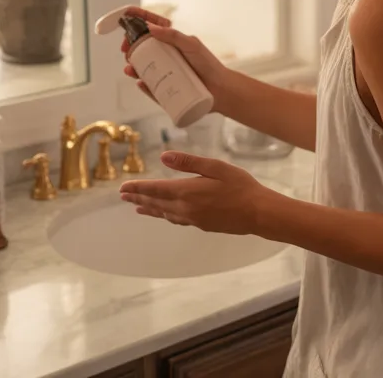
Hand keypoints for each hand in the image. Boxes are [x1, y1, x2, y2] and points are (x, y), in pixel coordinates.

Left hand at [118, 151, 269, 235]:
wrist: (259, 213)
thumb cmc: (240, 186)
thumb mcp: (215, 167)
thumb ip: (188, 162)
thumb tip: (163, 157)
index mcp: (186, 192)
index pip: (154, 189)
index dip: (137, 188)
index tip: (122, 187)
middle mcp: (185, 208)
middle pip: (155, 202)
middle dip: (138, 198)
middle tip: (123, 196)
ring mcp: (193, 218)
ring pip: (164, 213)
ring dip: (149, 208)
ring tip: (136, 206)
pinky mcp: (201, 225)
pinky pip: (176, 219)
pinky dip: (164, 215)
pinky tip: (164, 214)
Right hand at [119, 6, 229, 107]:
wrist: (220, 90)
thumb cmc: (209, 65)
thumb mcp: (191, 45)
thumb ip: (173, 35)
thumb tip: (150, 27)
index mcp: (171, 42)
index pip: (151, 27)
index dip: (137, 21)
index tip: (125, 16)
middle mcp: (165, 56)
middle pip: (141, 48)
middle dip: (130, 47)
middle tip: (126, 49)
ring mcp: (163, 73)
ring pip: (142, 69)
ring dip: (132, 67)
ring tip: (130, 69)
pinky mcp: (164, 90)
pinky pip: (150, 88)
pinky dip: (143, 86)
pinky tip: (140, 83)